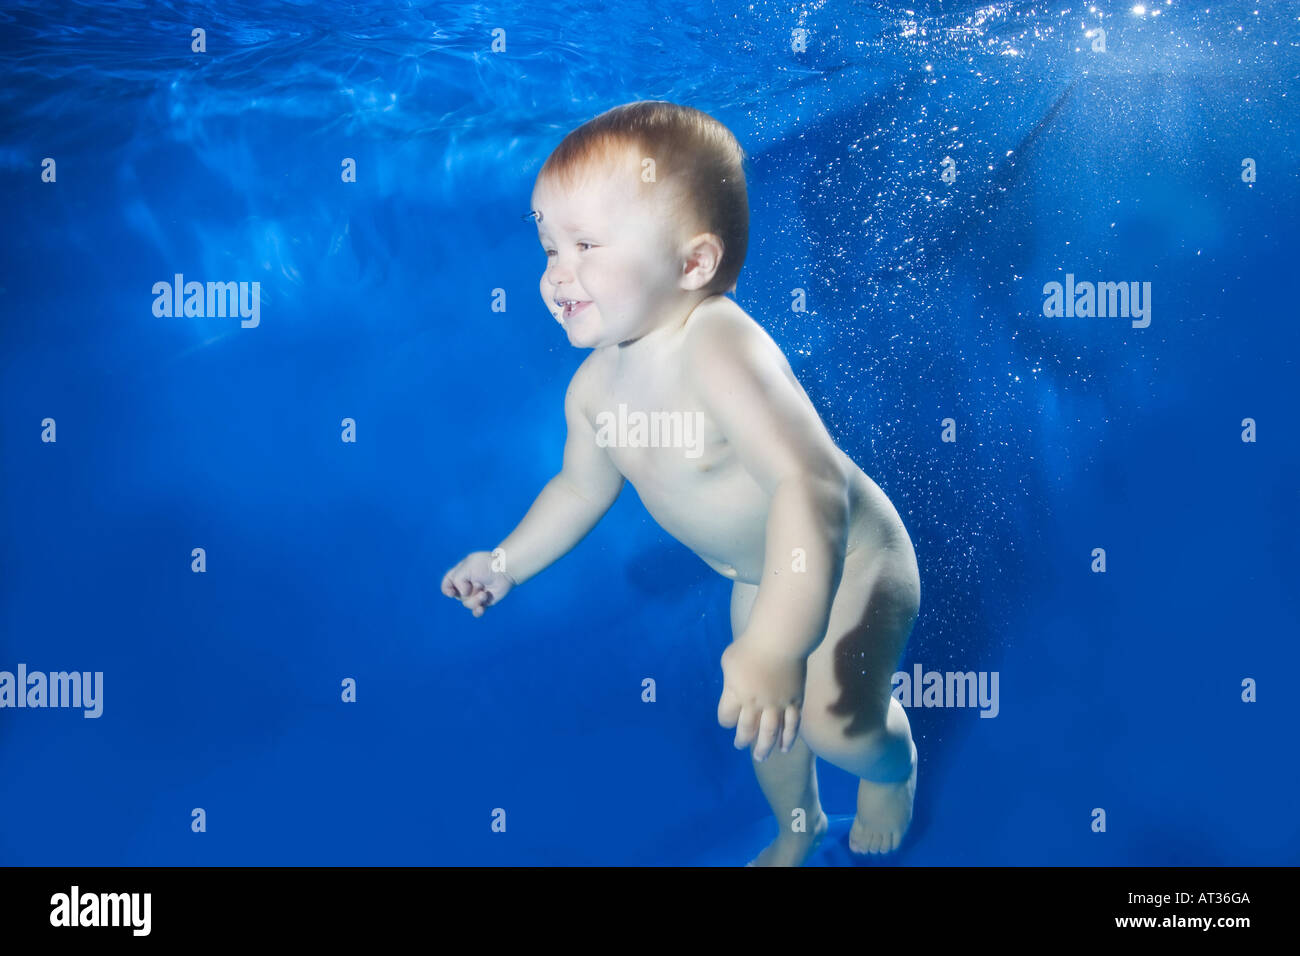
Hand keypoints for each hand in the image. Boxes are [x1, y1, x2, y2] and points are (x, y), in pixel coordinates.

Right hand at [441, 551, 516, 617]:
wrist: (505, 570)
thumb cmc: (486, 565)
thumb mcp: (466, 567)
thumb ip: (457, 580)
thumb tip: (463, 594)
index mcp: (460, 574)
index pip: (447, 584)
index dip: (447, 590)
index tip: (452, 592)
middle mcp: (466, 585)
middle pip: (457, 596)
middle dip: (466, 593)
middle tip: (478, 584)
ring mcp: (475, 593)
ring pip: (467, 604)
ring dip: (475, 600)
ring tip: (484, 594)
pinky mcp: (484, 601)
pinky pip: (476, 611)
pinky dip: (477, 611)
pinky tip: (481, 608)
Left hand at [716, 640, 805, 761]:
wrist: (781, 639)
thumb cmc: (750, 645)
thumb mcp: (729, 660)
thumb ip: (730, 681)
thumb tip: (734, 692)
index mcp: (737, 692)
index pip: (727, 717)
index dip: (726, 720)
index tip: (728, 720)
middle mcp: (756, 703)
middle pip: (747, 729)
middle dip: (742, 739)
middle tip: (740, 744)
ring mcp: (777, 704)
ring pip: (770, 733)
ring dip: (765, 747)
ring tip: (761, 757)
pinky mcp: (794, 701)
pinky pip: (791, 725)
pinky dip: (788, 738)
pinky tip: (784, 748)